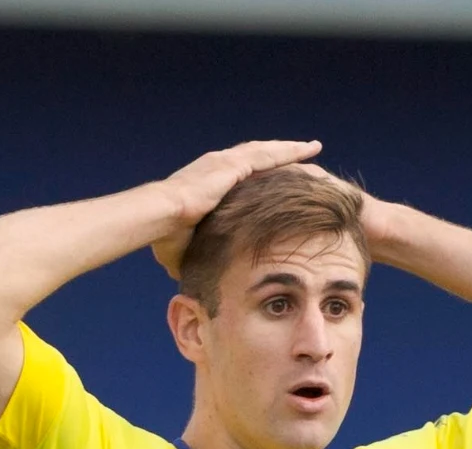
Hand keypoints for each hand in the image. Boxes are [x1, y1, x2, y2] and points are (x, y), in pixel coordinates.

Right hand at [149, 139, 322, 274]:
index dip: (258, 175)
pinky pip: (270, 155)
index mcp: (207, 181)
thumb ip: (195, 256)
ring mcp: (226, 161)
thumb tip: (194, 277)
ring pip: (267, 151)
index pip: (238, 174)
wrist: (159, 217)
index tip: (273, 176)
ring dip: (290, 150)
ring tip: (312, 148)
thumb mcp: (182, 248)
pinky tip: (309, 149)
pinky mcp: (233, 163)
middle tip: (301, 154)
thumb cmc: (164, 234)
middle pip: (256, 157)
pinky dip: (290, 152)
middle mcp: (218, 165)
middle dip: (278, 156)